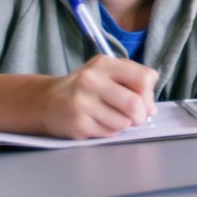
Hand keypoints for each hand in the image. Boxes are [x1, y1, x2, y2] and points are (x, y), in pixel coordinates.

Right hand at [36, 56, 157, 139]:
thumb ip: (132, 84)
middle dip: (141, 115)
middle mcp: (91, 80)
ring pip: (124, 122)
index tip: (143, 100)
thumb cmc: (84, 88)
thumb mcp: (106, 74)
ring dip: (123, 124)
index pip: (145, 78)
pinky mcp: (77, 123)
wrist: (45, 102)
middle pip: (135, 104)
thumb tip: (151, 108)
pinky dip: (109, 131)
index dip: (149, 94)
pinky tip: (96, 122)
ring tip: (109, 117)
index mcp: (104, 64)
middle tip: (135, 117)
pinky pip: (109, 133)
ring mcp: (82, 102)